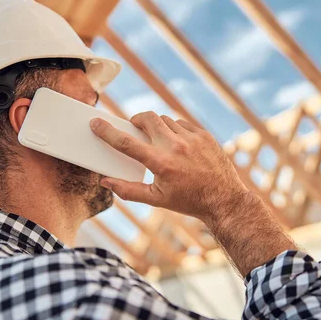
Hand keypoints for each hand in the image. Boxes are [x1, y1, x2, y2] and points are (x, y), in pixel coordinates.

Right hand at [90, 112, 248, 222]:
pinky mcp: (204, 135)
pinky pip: (182, 123)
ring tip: (157, 140)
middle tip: (133, 127)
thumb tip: (105, 181)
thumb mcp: (156, 200)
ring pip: (164, 120)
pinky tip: (176, 143)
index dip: (107, 131)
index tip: (97, 122)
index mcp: (160, 163)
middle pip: (146, 119)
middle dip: (136, 120)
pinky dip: (174, 130)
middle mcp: (176, 147)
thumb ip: (128, 190)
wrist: (223, 199)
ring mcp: (192, 138)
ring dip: (156, 126)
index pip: (126, 143)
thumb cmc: (188, 201)